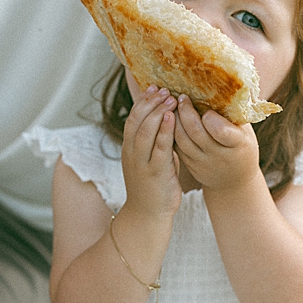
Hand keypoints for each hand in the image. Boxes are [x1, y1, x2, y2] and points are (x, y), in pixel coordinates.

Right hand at [118, 78, 179, 219]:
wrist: (147, 214)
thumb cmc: (153, 187)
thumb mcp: (150, 161)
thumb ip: (156, 143)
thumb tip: (168, 123)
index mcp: (130, 149)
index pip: (132, 119)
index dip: (142, 102)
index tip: (153, 88)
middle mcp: (132, 153)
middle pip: (136, 121)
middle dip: (150, 103)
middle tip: (164, 89)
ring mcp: (142, 163)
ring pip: (145, 131)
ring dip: (158, 112)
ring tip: (170, 99)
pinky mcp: (155, 172)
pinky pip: (159, 147)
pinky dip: (164, 131)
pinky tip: (172, 118)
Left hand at [171, 95, 261, 190]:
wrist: (233, 180)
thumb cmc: (241, 147)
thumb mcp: (245, 132)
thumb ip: (235, 114)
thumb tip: (229, 83)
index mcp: (237, 145)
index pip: (221, 131)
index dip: (210, 118)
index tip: (207, 108)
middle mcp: (218, 155)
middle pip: (196, 132)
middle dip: (186, 112)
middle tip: (181, 97)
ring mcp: (201, 162)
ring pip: (181, 140)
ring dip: (173, 120)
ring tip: (172, 104)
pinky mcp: (188, 165)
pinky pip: (174, 146)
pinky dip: (169, 131)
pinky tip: (167, 117)